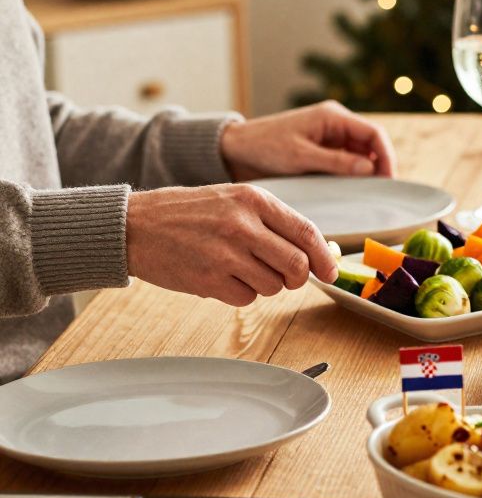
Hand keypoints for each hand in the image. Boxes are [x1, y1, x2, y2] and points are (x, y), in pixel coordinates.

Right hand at [126, 184, 336, 305]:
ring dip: (266, 285)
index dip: (324, 257)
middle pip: (297, 265)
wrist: (134, 225)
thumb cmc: (189, 212)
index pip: (306, 232)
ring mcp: (225, 253)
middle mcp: (243, 224)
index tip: (330, 271)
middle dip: (298, 278)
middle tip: (287, 277)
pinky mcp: (208, 279)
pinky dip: (241, 293)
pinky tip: (222, 277)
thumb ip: (273, 221)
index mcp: (254, 199)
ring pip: (274, 285)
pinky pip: (246, 298)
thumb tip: (316, 252)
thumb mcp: (233, 200)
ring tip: (241, 268)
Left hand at [220, 100, 395, 180]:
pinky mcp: (324, 150)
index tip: (388, 180)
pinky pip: (348, 161)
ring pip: (362, 154)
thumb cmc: (265, 147)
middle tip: (382, 191)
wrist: (236, 150)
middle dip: (380, 165)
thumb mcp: (300, 157)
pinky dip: (354, 174)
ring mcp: (331, 137)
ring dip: (367, 171)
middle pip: (371, 143)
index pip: (374, 133)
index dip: (386, 156)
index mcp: (333, 116)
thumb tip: (370, 168)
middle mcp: (336, 124)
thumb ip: (336, 162)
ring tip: (369, 193)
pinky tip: (353, 190)